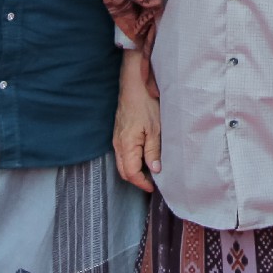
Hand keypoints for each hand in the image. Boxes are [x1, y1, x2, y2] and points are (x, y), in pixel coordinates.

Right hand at [112, 51, 159, 191]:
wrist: (133, 84)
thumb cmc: (145, 103)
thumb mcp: (155, 128)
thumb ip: (153, 151)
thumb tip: (154, 169)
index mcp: (126, 145)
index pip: (130, 173)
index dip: (142, 183)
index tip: (154, 187)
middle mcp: (118, 144)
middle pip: (124, 171)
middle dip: (137, 180)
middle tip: (153, 183)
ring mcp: (117, 138)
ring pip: (122, 162)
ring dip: (134, 170)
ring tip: (150, 172)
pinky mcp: (119, 133)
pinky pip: (123, 153)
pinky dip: (132, 160)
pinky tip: (144, 158)